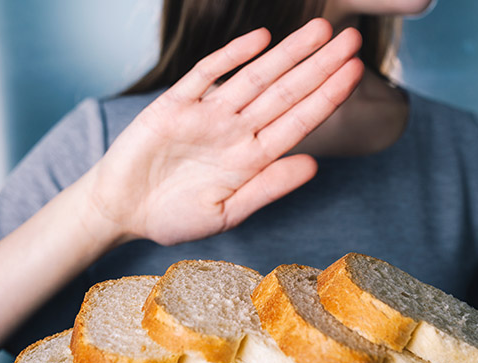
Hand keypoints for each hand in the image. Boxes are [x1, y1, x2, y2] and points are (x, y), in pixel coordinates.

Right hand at [90, 18, 362, 245]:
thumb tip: (313, 166)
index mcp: (251, 158)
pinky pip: (207, 74)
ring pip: (254, 76)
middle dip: (320, 65)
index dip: (327, 97)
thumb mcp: (225, 213)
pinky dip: (232, 55)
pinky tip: (261, 38)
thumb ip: (267, 189)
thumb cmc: (173, 217)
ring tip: (321, 29)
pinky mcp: (175, 104)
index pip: (298, 121)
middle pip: (285, 92)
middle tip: (353, 39)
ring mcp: (207, 115)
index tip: (356, 74)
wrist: (121, 210)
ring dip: (287, 53)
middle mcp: (236, 131)